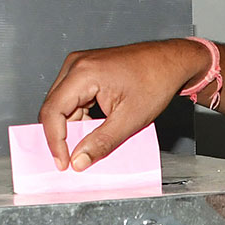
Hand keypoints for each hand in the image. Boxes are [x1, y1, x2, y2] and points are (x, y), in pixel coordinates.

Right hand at [38, 39, 208, 170]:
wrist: (172, 62)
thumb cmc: (156, 81)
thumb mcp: (129, 119)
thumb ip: (101, 142)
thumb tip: (79, 161)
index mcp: (83, 72)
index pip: (52, 112)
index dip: (55, 141)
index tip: (63, 163)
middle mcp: (76, 65)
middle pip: (54, 107)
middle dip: (62, 136)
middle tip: (72, 159)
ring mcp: (80, 65)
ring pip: (62, 105)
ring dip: (73, 127)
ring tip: (90, 143)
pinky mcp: (86, 70)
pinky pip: (73, 99)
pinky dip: (81, 117)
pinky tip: (96, 128)